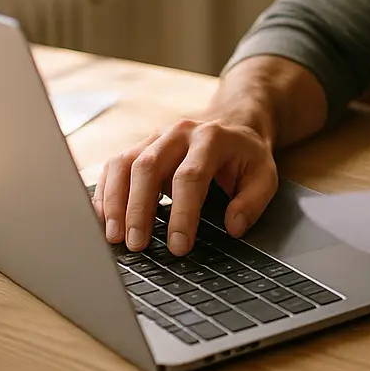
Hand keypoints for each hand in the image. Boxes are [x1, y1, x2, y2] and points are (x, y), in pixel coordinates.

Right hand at [93, 116, 277, 256]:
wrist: (233, 124)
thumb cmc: (246, 156)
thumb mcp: (265, 175)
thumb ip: (253, 201)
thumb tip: (233, 226)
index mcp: (211, 139)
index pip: (190, 176)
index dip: (182, 213)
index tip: (178, 246)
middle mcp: (178, 133)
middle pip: (148, 167)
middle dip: (139, 209)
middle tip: (137, 245)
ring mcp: (155, 137)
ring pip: (124, 164)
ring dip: (115, 202)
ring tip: (114, 237)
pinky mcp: (139, 146)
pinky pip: (113, 166)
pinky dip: (105, 193)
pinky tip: (104, 219)